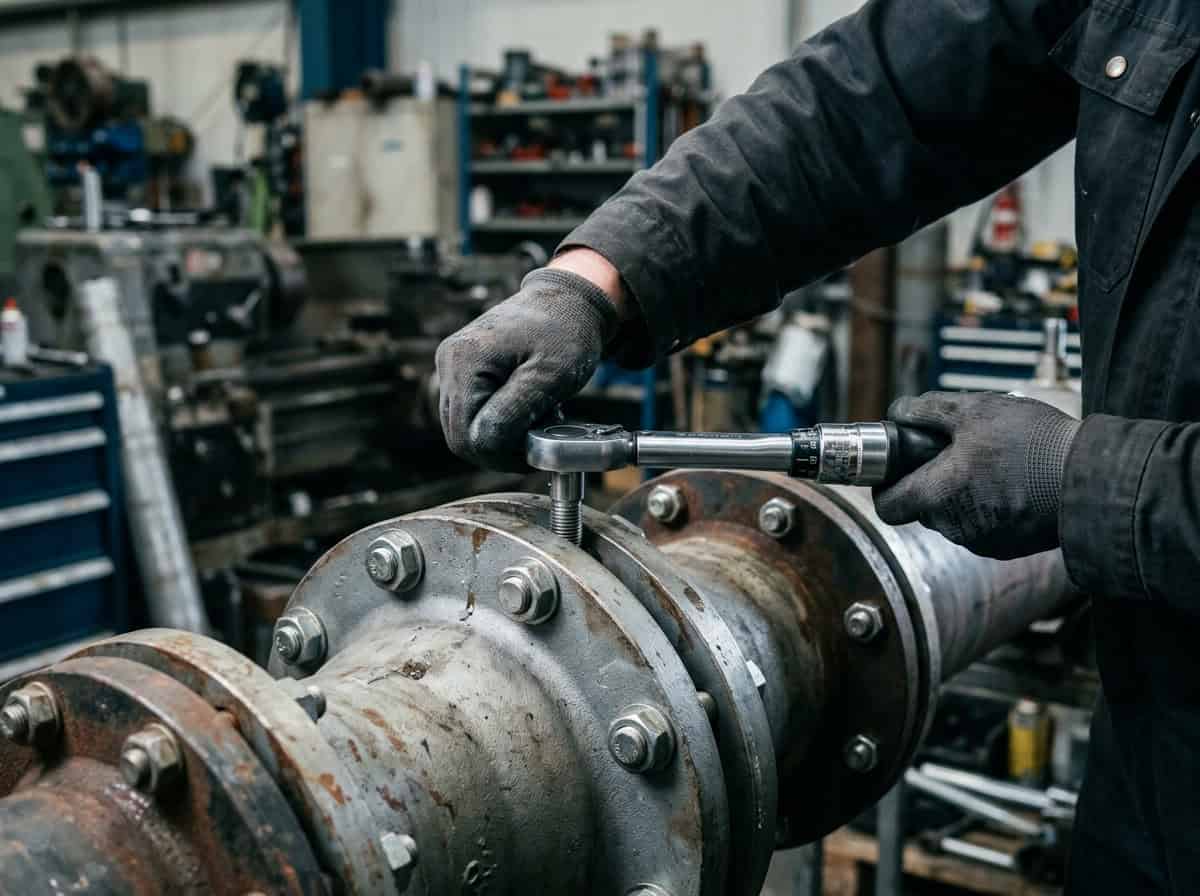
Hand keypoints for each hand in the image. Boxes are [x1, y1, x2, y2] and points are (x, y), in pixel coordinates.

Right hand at [436, 263, 619, 469]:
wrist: (568, 300)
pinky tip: (524, 409)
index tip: (539, 445)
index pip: (467, 435)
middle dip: (500, 447)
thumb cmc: (566, 331)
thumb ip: (514, 411)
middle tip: (538, 438)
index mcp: (464, 361)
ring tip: (535, 418)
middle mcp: (449, 362)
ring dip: (499, 436)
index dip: (502, 452)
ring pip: (463, 429)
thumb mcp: (551, 375)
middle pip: (459, 436)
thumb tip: (483, 444)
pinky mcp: (462, 371)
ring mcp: (452, 366)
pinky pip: (471, 413)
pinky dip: (496, 422)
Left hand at [873, 391, 1080, 558]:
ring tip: (994, 462)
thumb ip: (926, 411)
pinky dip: (990, 506)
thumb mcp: (973, 409)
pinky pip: (984, 525)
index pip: (886, 506)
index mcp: (936, 496)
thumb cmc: (1032, 443)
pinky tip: (1014, 482)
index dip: (885, 486)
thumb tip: (898, 412)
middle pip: (922, 507)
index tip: (896, 469)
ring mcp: (982, 541)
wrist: (1093, 478)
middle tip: (957, 452)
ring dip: (963, 492)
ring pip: (954, 515)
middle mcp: (953, 527)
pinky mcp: (1009, 546)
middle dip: (932, 480)